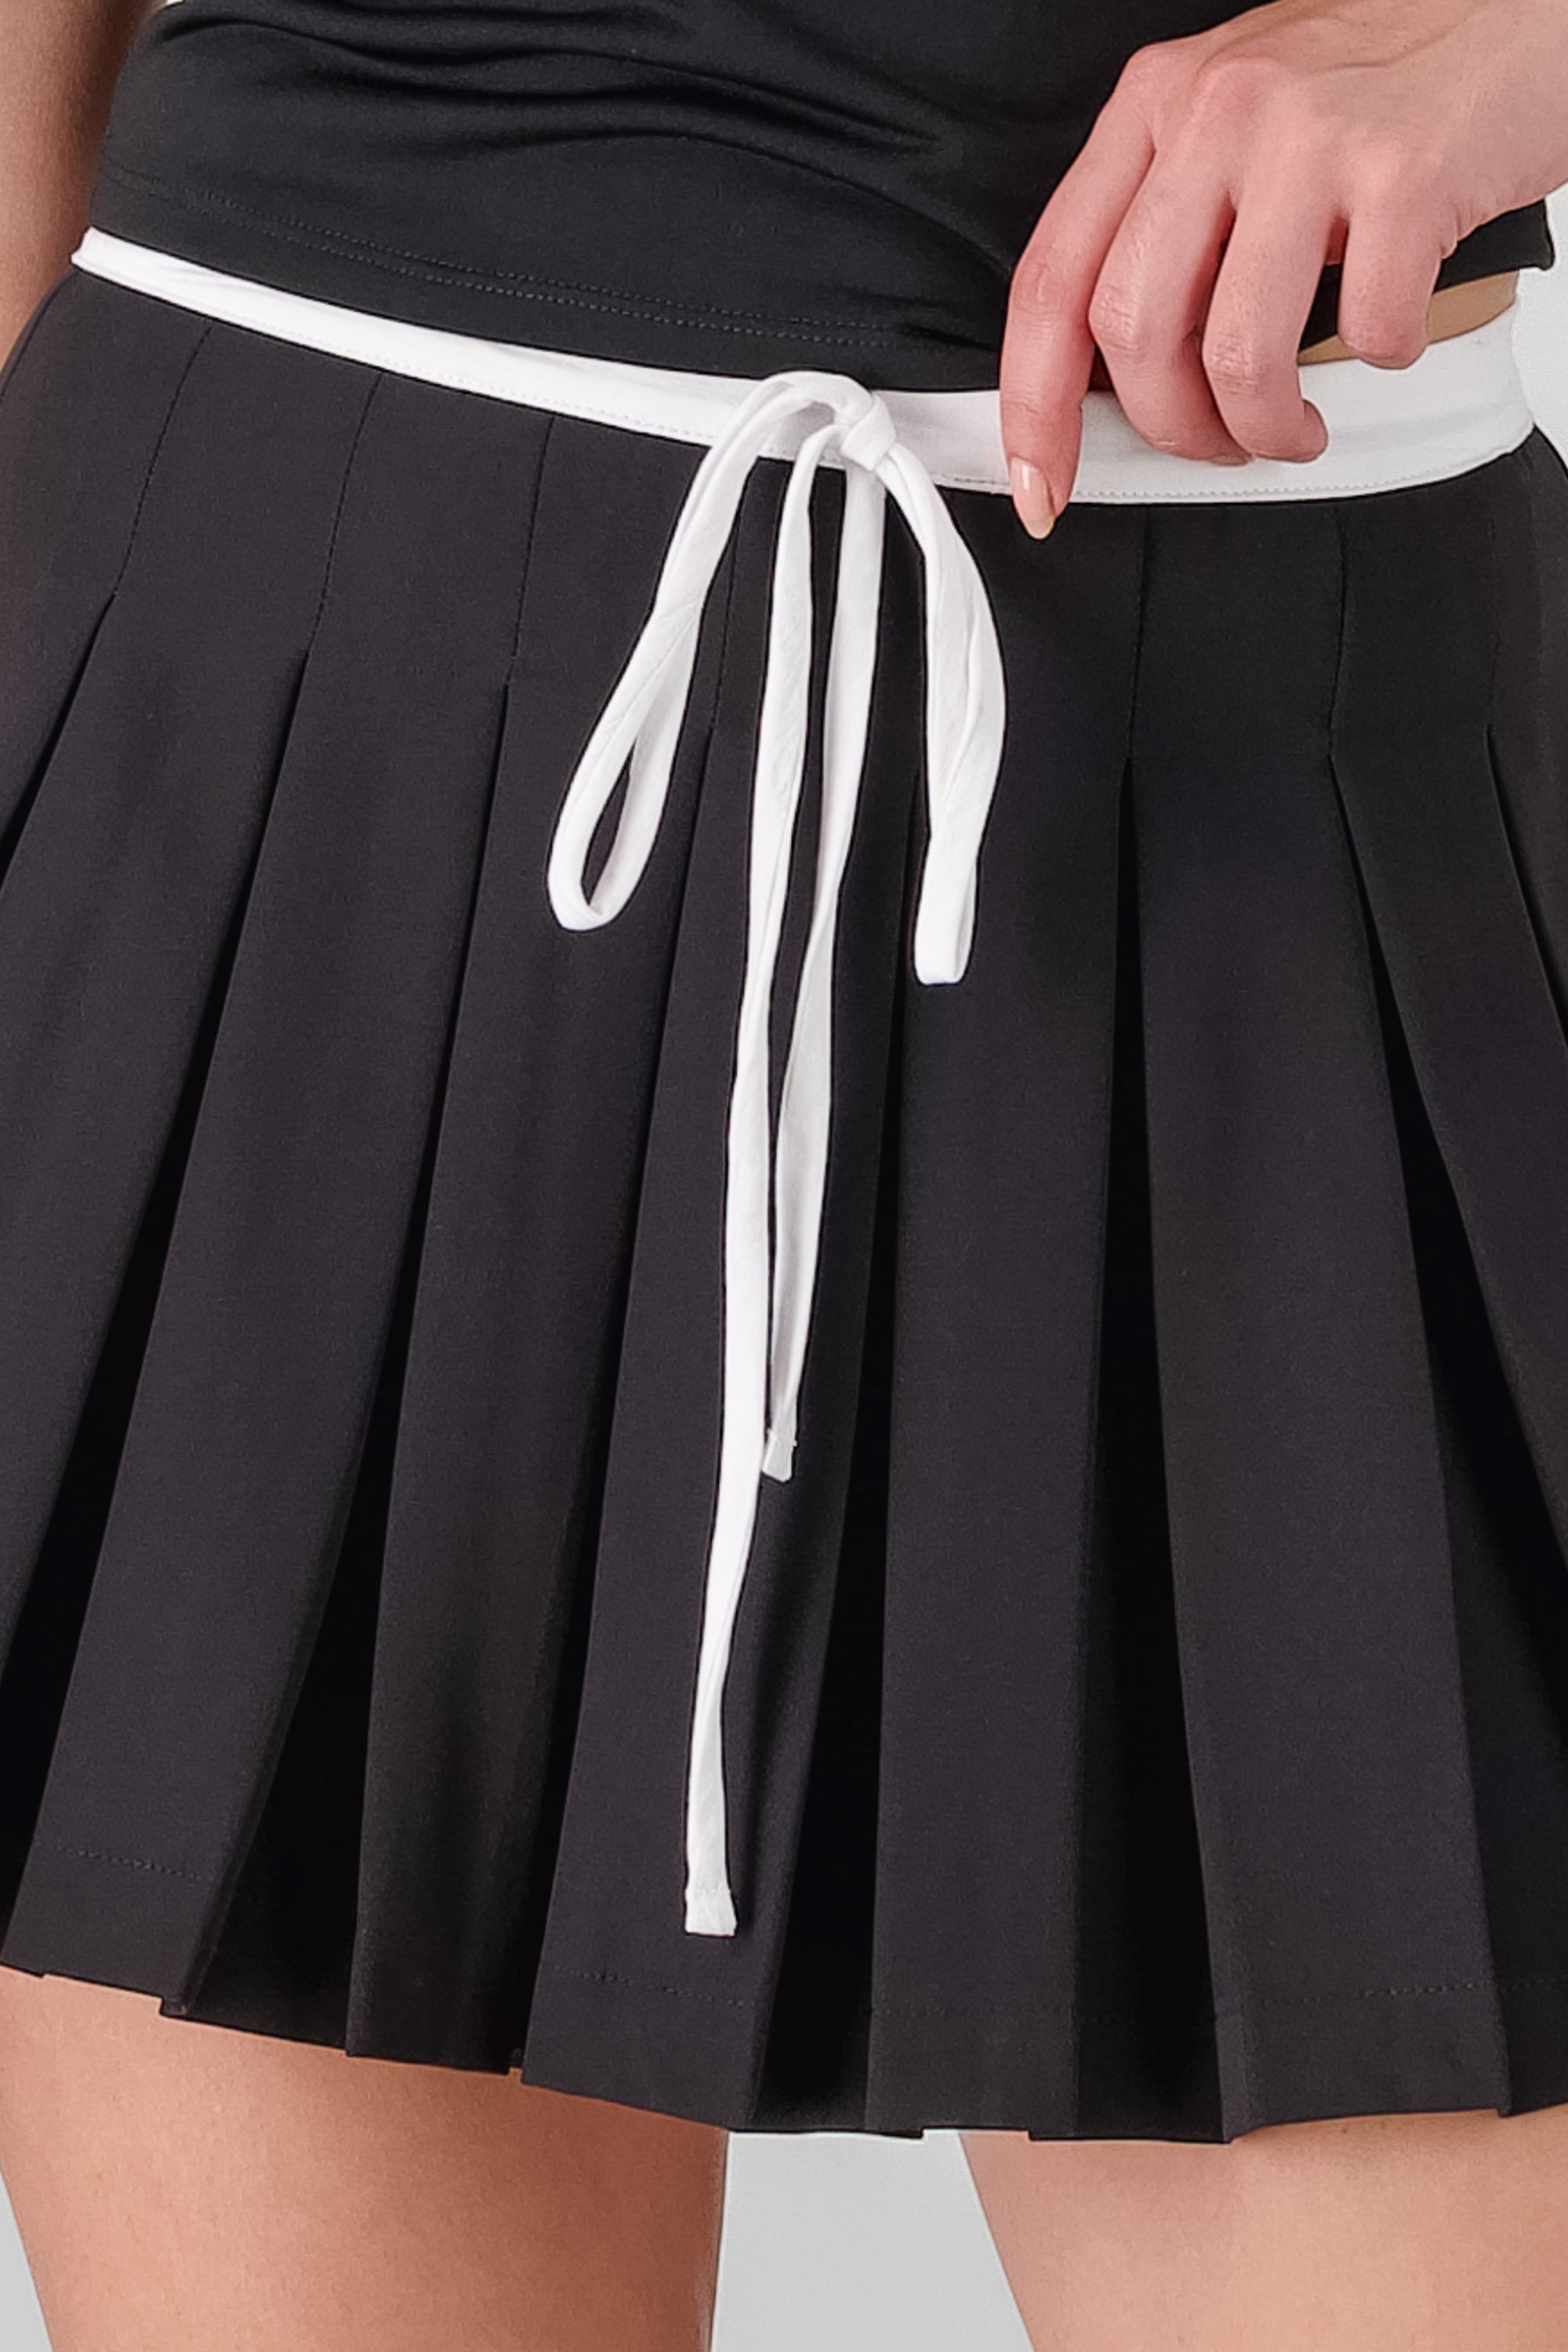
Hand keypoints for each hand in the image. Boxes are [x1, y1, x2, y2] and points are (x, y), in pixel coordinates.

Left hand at [1001, 0, 1567, 532]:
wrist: (1516, 6)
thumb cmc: (1378, 83)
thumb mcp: (1235, 124)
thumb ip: (1168, 223)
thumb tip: (1121, 376)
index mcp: (1153, 106)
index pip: (1051, 280)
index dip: (1034, 406)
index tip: (1043, 485)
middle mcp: (1216, 112)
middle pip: (1133, 331)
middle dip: (1171, 427)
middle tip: (1217, 445)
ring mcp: (1309, 137)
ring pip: (1237, 354)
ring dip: (1265, 427)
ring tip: (1295, 426)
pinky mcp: (1404, 172)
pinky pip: (1364, 329)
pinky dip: (1380, 359)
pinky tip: (1390, 328)